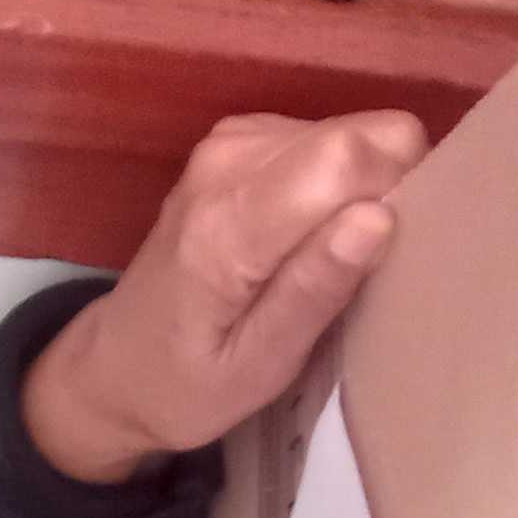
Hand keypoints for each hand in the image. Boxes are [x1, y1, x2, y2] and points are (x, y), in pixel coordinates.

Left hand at [21, 110, 432, 485]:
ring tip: (337, 258)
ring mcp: (232, 140)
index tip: (398, 255)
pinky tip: (315, 236)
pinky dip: (341, 183)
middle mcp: (229, 160)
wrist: (116, 364)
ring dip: (367, 189)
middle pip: (363, 134)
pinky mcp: (240, 137)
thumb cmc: (187, 385)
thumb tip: (380, 218)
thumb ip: (314, 291)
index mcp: (230, 222)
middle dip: (392, 190)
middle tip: (370, 266)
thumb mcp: (258, 368)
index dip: (401, 193)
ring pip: (353, 132)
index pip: (349, 157)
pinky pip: (328, 139)